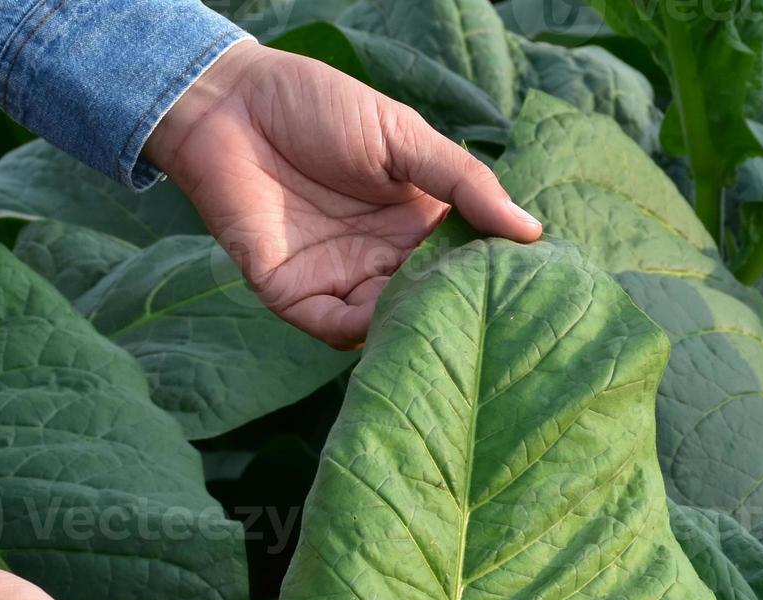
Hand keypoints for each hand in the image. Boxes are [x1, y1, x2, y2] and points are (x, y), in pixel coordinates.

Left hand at [144, 40, 541, 348]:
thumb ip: (463, 183)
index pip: (465, 262)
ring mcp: (339, 278)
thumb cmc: (317, 106)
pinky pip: (333, 328)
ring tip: (443, 326)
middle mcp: (383, 257)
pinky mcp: (293, 293)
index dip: (493, 277)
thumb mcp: (404, 137)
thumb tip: (530, 230)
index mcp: (416, 221)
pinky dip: (361, 333)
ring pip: (387, 325)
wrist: (231, 102)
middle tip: (494, 322)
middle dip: (457, 313)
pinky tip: (386, 323)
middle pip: (430, 301)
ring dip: (412, 328)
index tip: (530, 288)